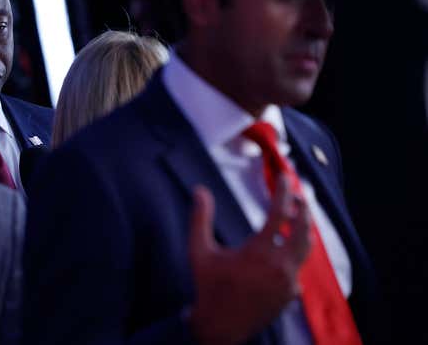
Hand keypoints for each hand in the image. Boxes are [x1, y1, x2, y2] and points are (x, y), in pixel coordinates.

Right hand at [188, 176, 311, 344]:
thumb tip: (199, 189)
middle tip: (298, 195)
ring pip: (306, 249)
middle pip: (304, 230)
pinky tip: (285, 248)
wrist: (220, 327)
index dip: (283, 192)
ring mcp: (288, 282)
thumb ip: (200, 218)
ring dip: (304, 229)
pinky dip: (294, 252)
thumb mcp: (198, 251)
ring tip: (298, 216)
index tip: (285, 177)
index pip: (279, 214)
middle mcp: (280, 267)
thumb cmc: (208, 286)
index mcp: (259, 252)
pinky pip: (298, 267)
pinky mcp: (291, 294)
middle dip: (303, 208)